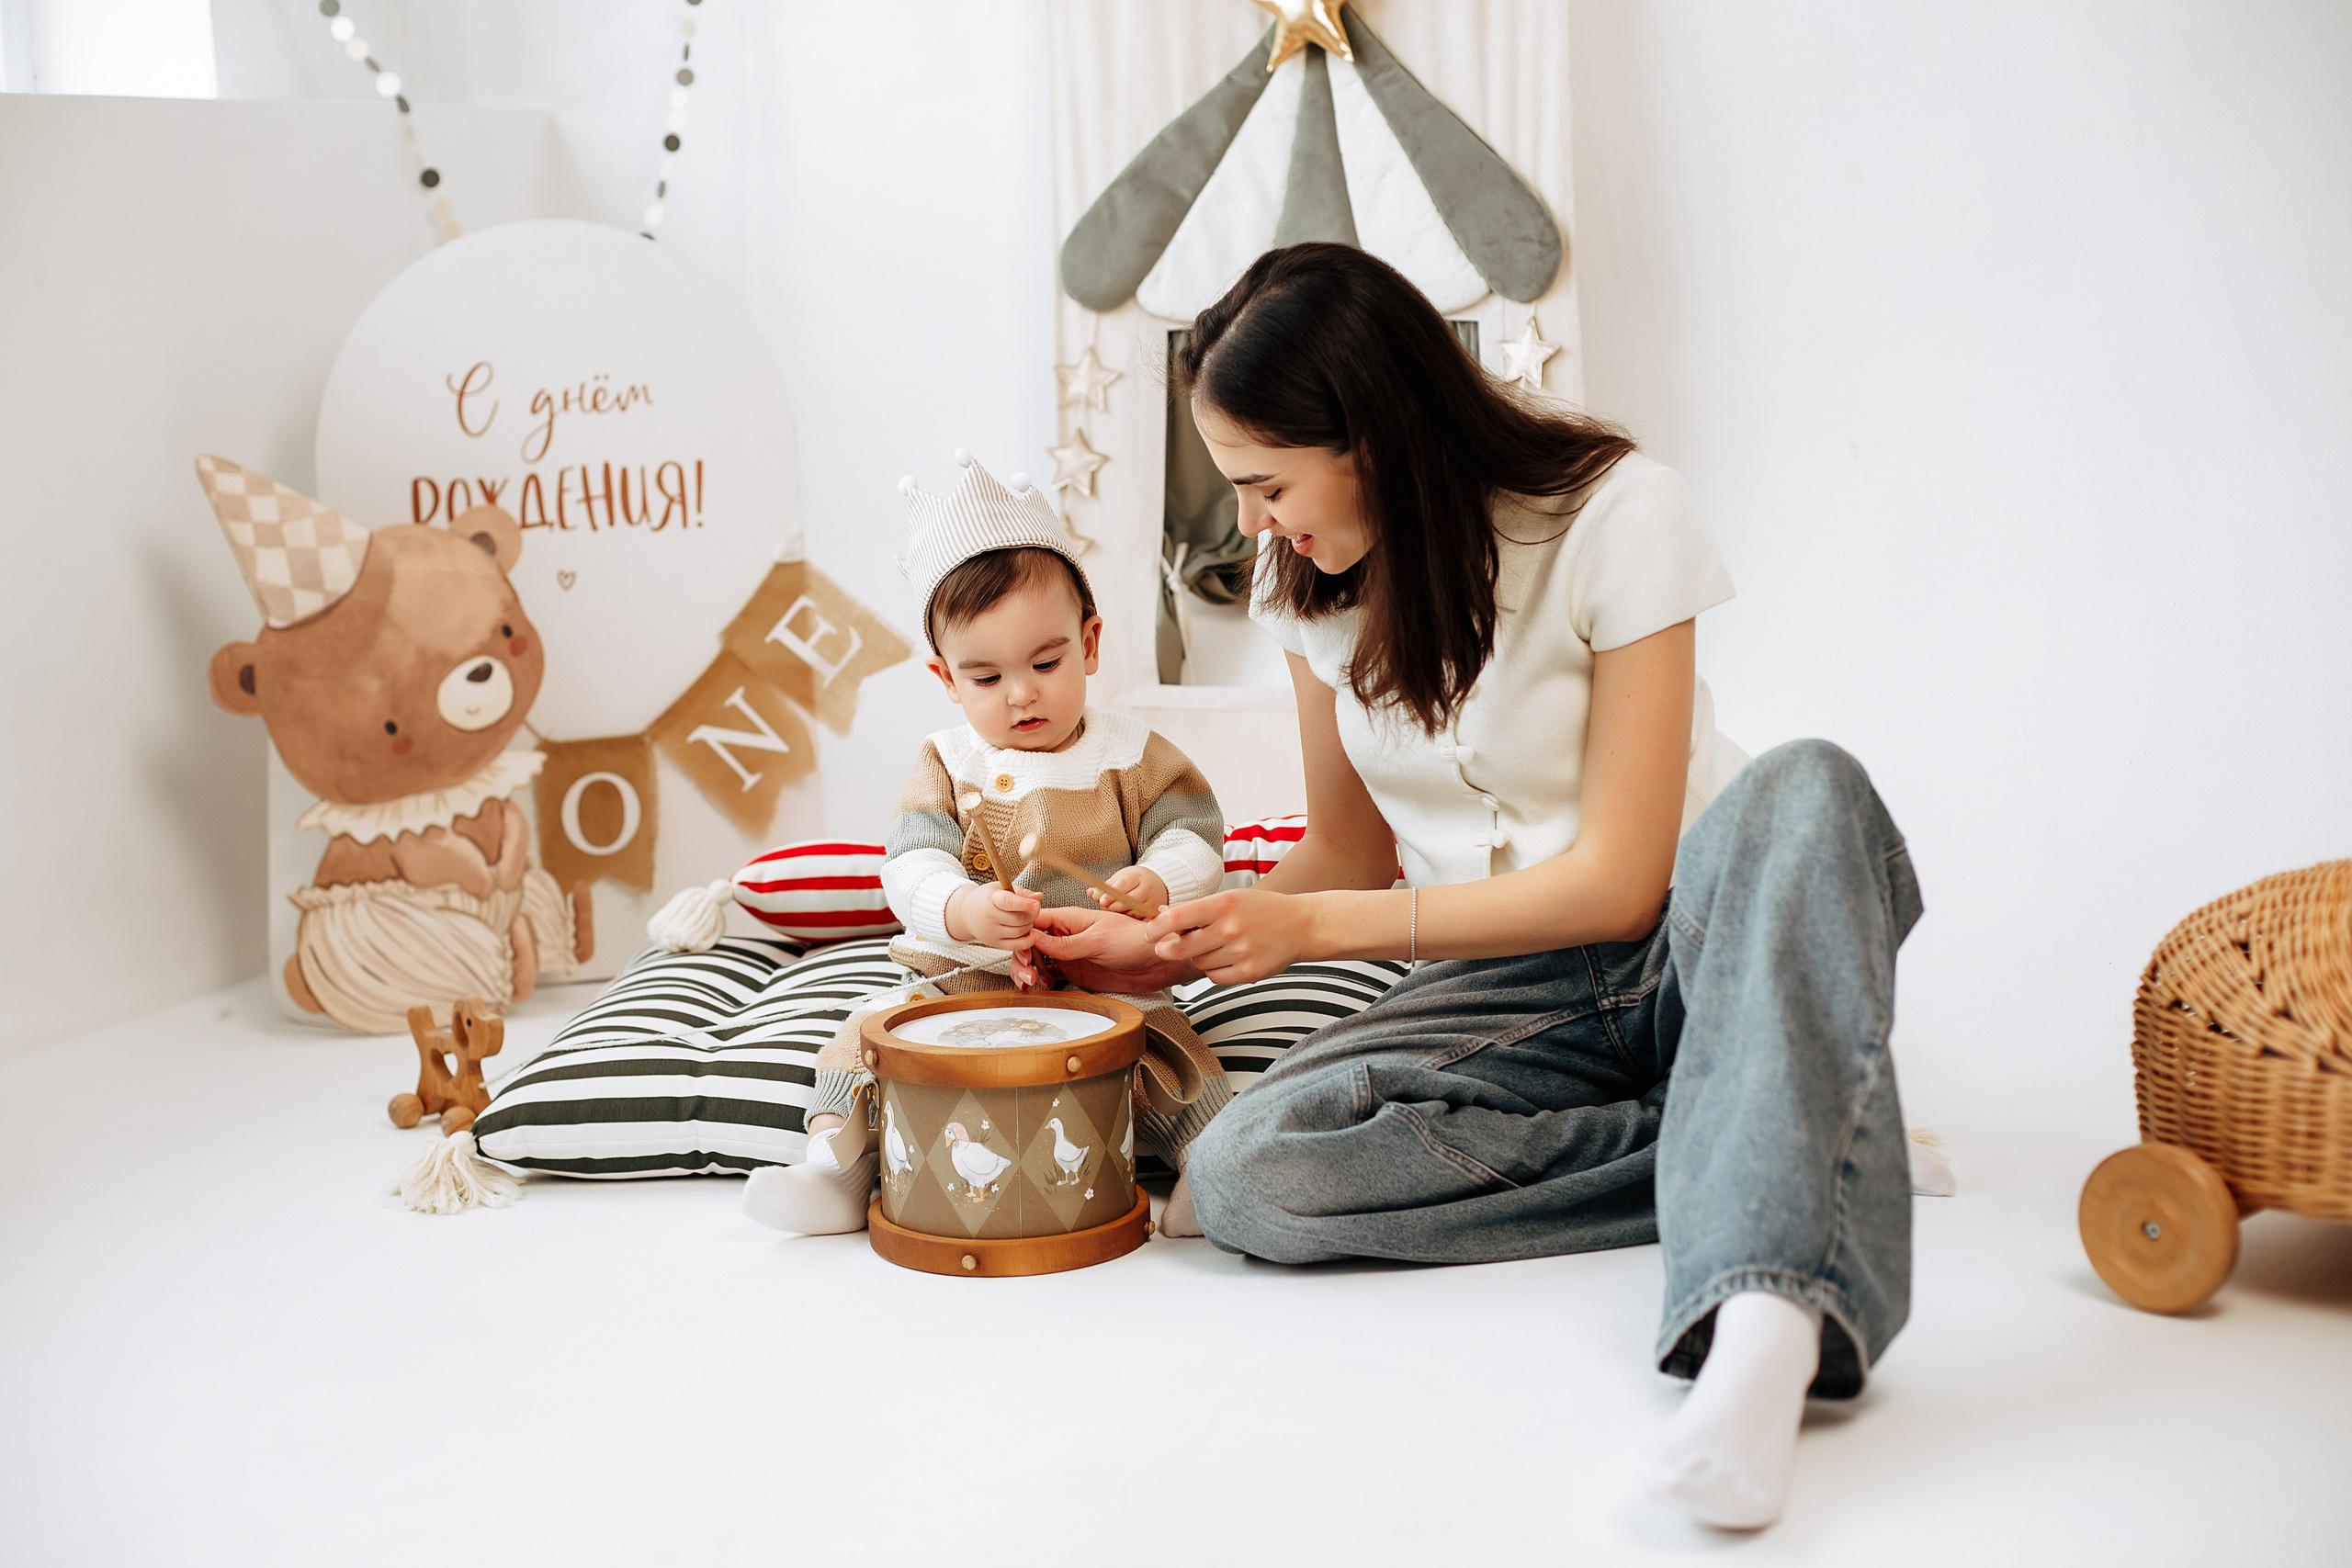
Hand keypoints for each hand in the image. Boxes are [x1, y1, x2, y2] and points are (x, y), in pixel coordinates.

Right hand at [947, 883, 1041, 949]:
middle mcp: (989, 917)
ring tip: (1027, 918)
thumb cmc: (987, 898)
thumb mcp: (1001, 888)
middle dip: (1032, 914)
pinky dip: (1027, 940)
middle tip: (1034, 909)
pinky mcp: (994, 943)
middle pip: (1018, 919)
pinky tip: (1030, 933)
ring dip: (1030, 925)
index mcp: (991, 900)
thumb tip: (1039, 896)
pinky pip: (1016, 945)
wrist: (967, 913)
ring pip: (1020, 932)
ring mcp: (991, 932)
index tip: (1036, 904)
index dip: (1025, 904)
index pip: (1008, 903)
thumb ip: (1021, 892)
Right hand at [1029, 905, 1195, 993]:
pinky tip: (1037, 986)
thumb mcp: (1097, 940)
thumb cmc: (1134, 940)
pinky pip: (1049, 975)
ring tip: (1029, 982)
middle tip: (1027, 973)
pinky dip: (1039, 981)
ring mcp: (1068, 954)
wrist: (1156, 962)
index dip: (1022, 933)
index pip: (1035, 921)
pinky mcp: (1074, 972)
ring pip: (1036, 960)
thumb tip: (1034, 940)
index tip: (1022, 950)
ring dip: (1027, 969)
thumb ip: (1065, 944)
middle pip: (1030, 942)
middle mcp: (1065, 935)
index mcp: (1070, 919)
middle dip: (1022, 956)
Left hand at [1095, 866, 1168, 913]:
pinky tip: (1125, 919)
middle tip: (1105, 908)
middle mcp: (1148, 888)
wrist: (1157, 883)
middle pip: (1129, 901)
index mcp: (1137, 876)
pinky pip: (1141, 920)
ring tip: (1114, 912)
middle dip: (1114, 906)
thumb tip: (1090, 893)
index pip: (1124, 884)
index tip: (1102, 901)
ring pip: (1134, 912)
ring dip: (1121, 915)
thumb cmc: (1133, 881)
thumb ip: (1105, 887)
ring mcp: (1154, 901)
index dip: (1112, 894)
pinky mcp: (1156, 913)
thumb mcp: (1120, 878)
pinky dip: (1131, 921)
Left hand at [1144, 888, 1312, 985]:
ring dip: (1198, 957)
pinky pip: (1214, 977)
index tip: (1148, 933)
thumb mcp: (1230, 898)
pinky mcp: (1249, 972)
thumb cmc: (1262, 910)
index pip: (1177, 918)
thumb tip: (1161, 915)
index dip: (1156, 927)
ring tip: (1216, 945)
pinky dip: (1215, 970)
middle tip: (1164, 947)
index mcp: (1223, 904)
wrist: (1301, 925)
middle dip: (1167, 949)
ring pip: (1198, 963)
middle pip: (1182, 948)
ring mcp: (1241, 952)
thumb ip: (1197, 910)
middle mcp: (1231, 928)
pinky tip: (1228, 958)